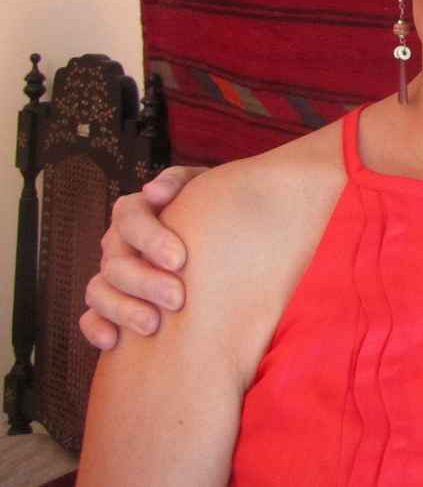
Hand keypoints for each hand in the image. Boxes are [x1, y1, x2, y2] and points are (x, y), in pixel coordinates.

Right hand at [79, 165, 205, 348]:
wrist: (228, 242)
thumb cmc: (215, 212)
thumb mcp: (207, 187)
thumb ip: (179, 182)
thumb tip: (153, 192)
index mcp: (138, 212)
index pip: (129, 217)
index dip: (149, 238)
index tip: (180, 259)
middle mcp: (120, 243)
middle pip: (116, 261)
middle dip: (144, 281)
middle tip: (177, 299)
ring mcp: (114, 275)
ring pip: (99, 290)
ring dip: (122, 309)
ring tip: (153, 326)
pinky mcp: (112, 304)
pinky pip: (92, 317)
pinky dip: (96, 328)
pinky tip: (113, 341)